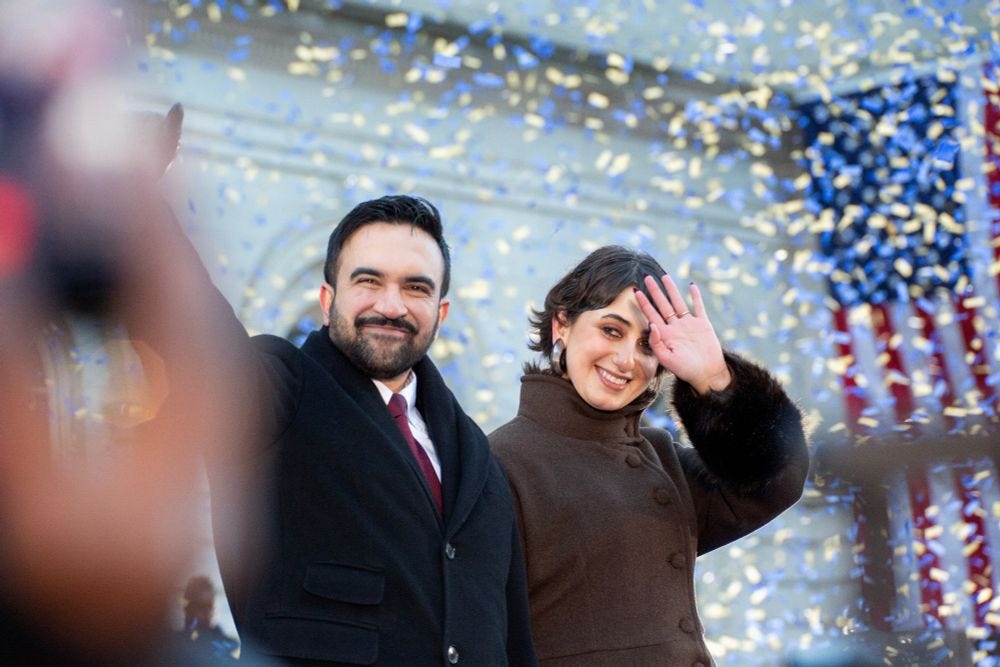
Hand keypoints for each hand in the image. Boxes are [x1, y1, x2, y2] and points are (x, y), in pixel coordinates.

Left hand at [634, 274, 730, 394]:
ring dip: (672, 290)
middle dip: (655, 291)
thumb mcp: (666, 359)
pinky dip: (695, 296)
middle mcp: (675, 327)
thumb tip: (651, 323)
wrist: (707, 374)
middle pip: (663, 304)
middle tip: (647, 277)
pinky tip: (691, 285)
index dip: (643, 303)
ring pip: (678, 302)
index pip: (651, 314)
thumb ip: (656, 342)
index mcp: (665, 334)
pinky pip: (698, 306)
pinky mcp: (703, 324)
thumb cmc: (685, 370)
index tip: (635, 291)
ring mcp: (689, 324)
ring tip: (665, 276)